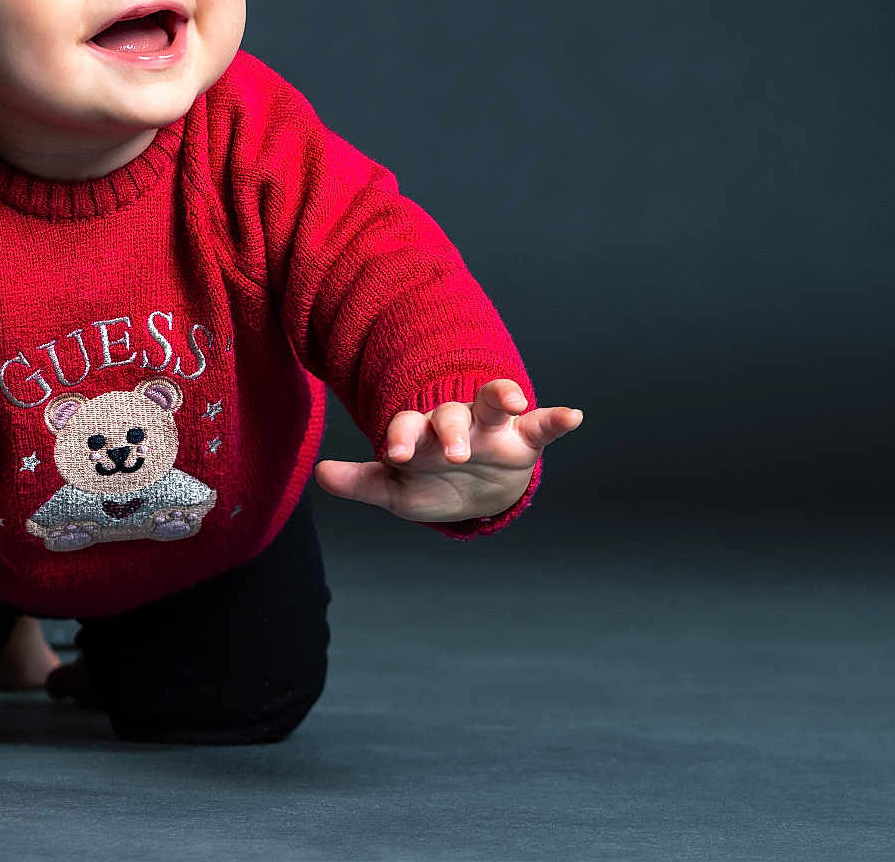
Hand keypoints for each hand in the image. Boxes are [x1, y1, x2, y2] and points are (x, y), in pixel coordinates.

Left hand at [313, 379, 581, 521]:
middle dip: (449, 430)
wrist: (472, 496)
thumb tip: (320, 474)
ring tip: (512, 399)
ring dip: (500, 398)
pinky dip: (556, 419)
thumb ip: (360, 481)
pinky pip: (541, 424)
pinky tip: (573, 416)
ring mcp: (490, 428)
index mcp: (420, 433)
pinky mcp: (522, 438)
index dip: (400, 437)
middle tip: (452, 454)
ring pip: (492, 402)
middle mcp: (454, 422)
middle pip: (449, 414)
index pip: (407, 427)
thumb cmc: (430, 484)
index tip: (393, 455)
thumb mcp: (395, 490)